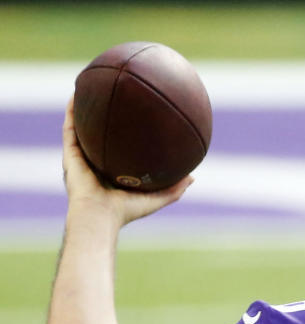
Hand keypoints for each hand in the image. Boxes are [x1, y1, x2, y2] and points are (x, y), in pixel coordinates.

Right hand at [62, 95, 192, 227]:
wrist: (99, 216)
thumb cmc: (126, 212)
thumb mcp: (156, 198)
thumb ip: (174, 189)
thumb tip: (193, 177)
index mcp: (114, 172)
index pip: (120, 149)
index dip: (127, 135)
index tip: (137, 119)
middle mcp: (96, 163)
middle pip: (101, 134)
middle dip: (107, 117)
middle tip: (117, 97)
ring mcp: (81, 157)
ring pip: (82, 126)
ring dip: (86, 107)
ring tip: (93, 85)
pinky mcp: (69, 153)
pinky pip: (70, 126)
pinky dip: (72, 109)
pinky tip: (78, 91)